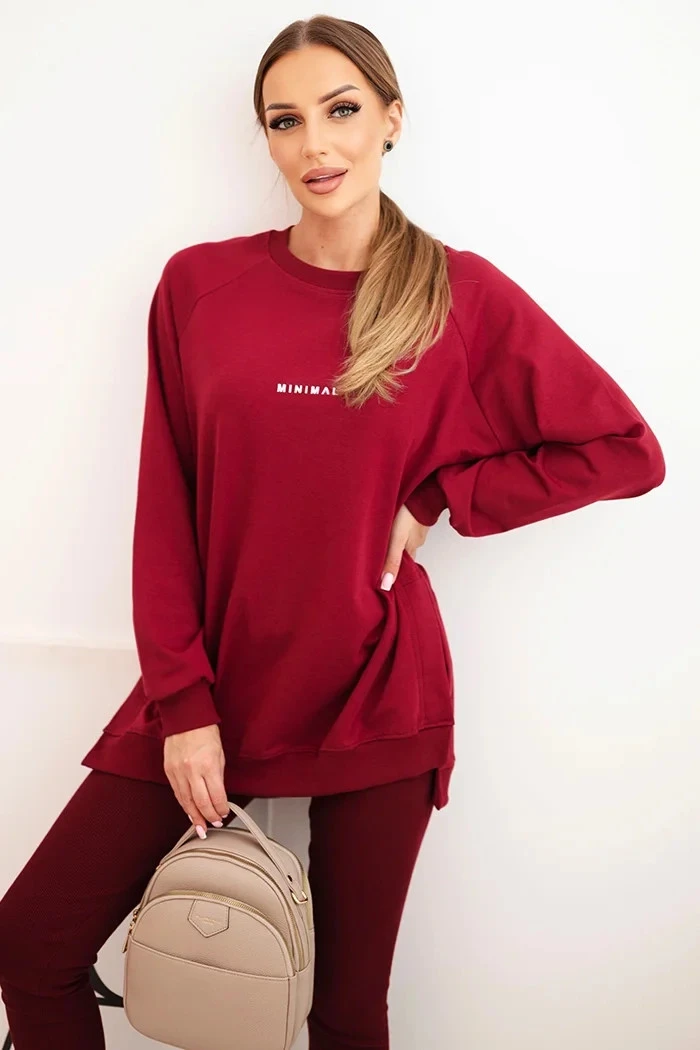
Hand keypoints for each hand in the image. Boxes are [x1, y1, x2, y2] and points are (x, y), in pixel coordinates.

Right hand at [163, 723, 229, 837]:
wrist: (186, 718)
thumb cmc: (206, 733)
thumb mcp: (220, 755)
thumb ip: (218, 777)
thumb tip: (218, 796)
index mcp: (207, 765)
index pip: (216, 796)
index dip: (221, 809)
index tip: (224, 813)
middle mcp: (191, 770)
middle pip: (200, 803)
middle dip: (208, 817)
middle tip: (214, 824)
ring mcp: (178, 771)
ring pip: (186, 801)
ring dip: (194, 816)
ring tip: (201, 826)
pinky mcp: (169, 771)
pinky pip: (177, 793)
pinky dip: (184, 804)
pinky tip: (189, 812)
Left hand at [379, 504, 430, 590]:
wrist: (422, 490)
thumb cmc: (408, 515)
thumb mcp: (397, 540)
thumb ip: (392, 560)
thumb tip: (386, 585)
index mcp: (412, 548)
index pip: (403, 566)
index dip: (395, 571)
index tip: (385, 576)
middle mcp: (416, 540)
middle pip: (404, 552)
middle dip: (393, 556)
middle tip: (380, 559)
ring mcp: (417, 527)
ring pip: (405, 538)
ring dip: (396, 541)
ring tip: (383, 540)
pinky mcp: (415, 515)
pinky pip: (407, 525)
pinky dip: (400, 528)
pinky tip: (392, 524)